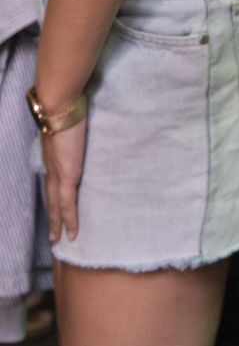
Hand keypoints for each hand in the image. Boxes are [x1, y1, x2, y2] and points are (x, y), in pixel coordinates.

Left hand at [41, 117, 86, 244]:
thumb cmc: (66, 107)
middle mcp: (51, 167)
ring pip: (55, 205)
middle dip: (51, 217)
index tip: (55, 207)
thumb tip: (81, 126)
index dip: (52, 196)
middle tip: (53, 235)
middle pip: (50, 198)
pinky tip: (72, 232)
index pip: (51, 181)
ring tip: (58, 239)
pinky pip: (67, 204)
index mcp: (52, 156)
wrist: (60, 106)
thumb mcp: (69, 122)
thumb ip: (73, 129)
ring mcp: (57, 173)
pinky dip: (69, 219)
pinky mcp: (67, 175)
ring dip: (57, 223)